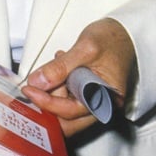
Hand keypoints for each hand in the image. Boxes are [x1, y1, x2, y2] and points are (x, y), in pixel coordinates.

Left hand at [22, 18, 134, 136]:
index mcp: (107, 98)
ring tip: (54, 69)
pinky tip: (59, 72)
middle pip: (67, 122)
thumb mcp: (86, 47)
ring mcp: (95, 102)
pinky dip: (57, 90)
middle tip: (35, 86)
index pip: (70, 111)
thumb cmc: (113, 38)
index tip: (29, 89)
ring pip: (65, 114)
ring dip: (51, 96)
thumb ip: (61, 66)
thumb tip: (38, 81)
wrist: (126, 32)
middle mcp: (102, 106)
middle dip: (47, 106)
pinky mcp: (89, 97)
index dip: (46, 102)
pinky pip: (68, 102)